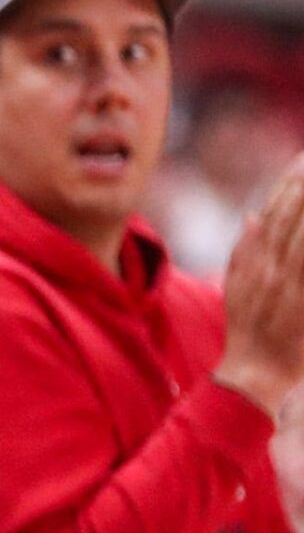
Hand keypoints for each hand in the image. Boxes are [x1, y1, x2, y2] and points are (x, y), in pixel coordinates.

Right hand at [217, 157, 303, 415]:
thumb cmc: (246, 330)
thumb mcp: (236, 286)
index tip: (301, 162)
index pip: (272, 212)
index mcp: (253, 260)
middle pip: (292, 217)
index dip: (287, 184)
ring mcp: (289, 284)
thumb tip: (252, 216)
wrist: (253, 370)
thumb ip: (244, 249)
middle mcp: (271, 267)